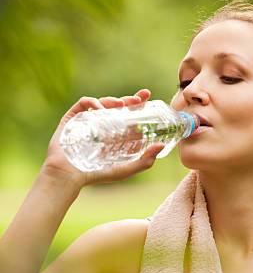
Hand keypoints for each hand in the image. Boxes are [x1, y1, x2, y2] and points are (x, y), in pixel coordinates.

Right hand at [42, 89, 164, 188]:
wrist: (69, 176)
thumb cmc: (97, 175)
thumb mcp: (125, 169)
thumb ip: (145, 161)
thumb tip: (162, 145)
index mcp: (113, 134)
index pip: (127, 114)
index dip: (137, 103)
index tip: (147, 96)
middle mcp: (101, 125)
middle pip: (116, 106)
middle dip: (128, 99)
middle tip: (139, 98)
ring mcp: (87, 120)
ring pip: (101, 102)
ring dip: (112, 100)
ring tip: (121, 105)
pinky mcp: (72, 118)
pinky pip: (83, 104)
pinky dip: (93, 102)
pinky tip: (100, 109)